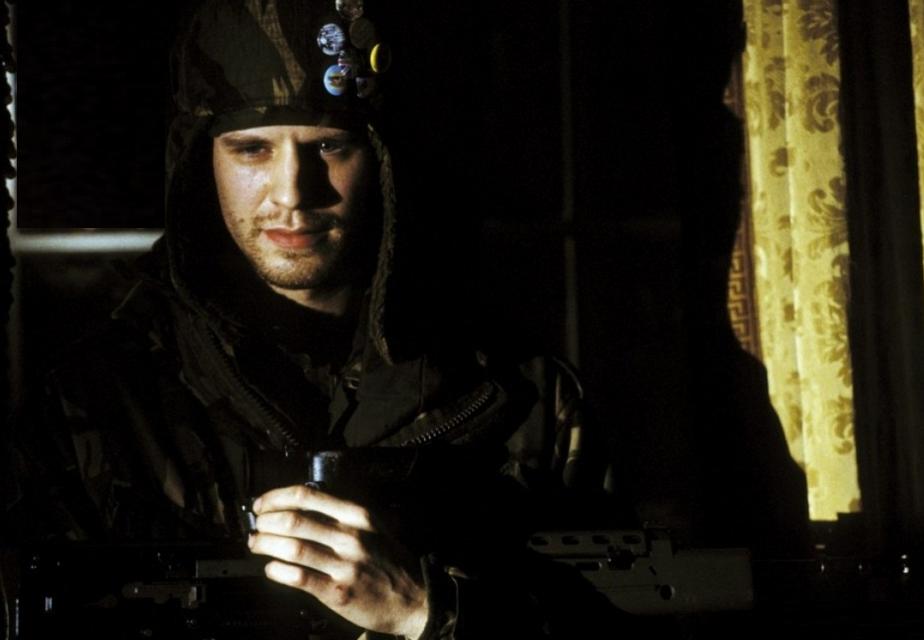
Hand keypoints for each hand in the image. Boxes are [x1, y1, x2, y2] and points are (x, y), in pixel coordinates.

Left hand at [248, 484, 428, 638]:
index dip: (277, 497)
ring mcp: (344, 565)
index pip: (307, 495)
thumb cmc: (388, 561)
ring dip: (265, 544)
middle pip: (294, 520)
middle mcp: (351, 536)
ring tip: (256, 544)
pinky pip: (298, 577)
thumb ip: (341, 513)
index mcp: (358, 515)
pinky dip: (277, 571)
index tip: (262, 504)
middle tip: (256, 526)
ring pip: (292, 547)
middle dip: (265, 522)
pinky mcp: (338, 591)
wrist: (414, 597)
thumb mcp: (372, 526)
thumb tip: (299, 504)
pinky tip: (271, 569)